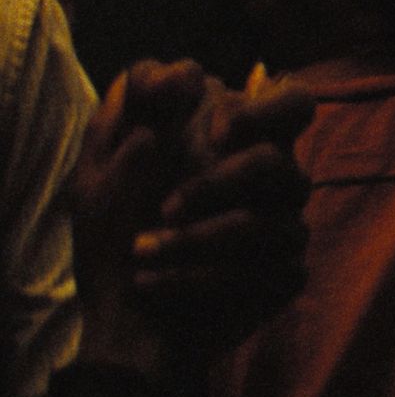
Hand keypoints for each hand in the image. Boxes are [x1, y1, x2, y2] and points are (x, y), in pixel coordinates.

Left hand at [69, 62, 314, 372]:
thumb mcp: (100, 173)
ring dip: (198, 239)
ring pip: (272, 222)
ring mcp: (286, 230)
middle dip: (222, 182)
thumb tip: (179, 72)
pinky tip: (154, 285)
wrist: (123, 324)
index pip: (291, 103)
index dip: (265, 111)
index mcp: (240, 146)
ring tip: (141, 253)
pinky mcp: (286, 275)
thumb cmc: (114, 242)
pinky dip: (199, 279)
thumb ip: (130, 116)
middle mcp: (274, 183)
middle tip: (168, 206)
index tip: (217, 132)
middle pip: (284, 163)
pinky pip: (267, 271)